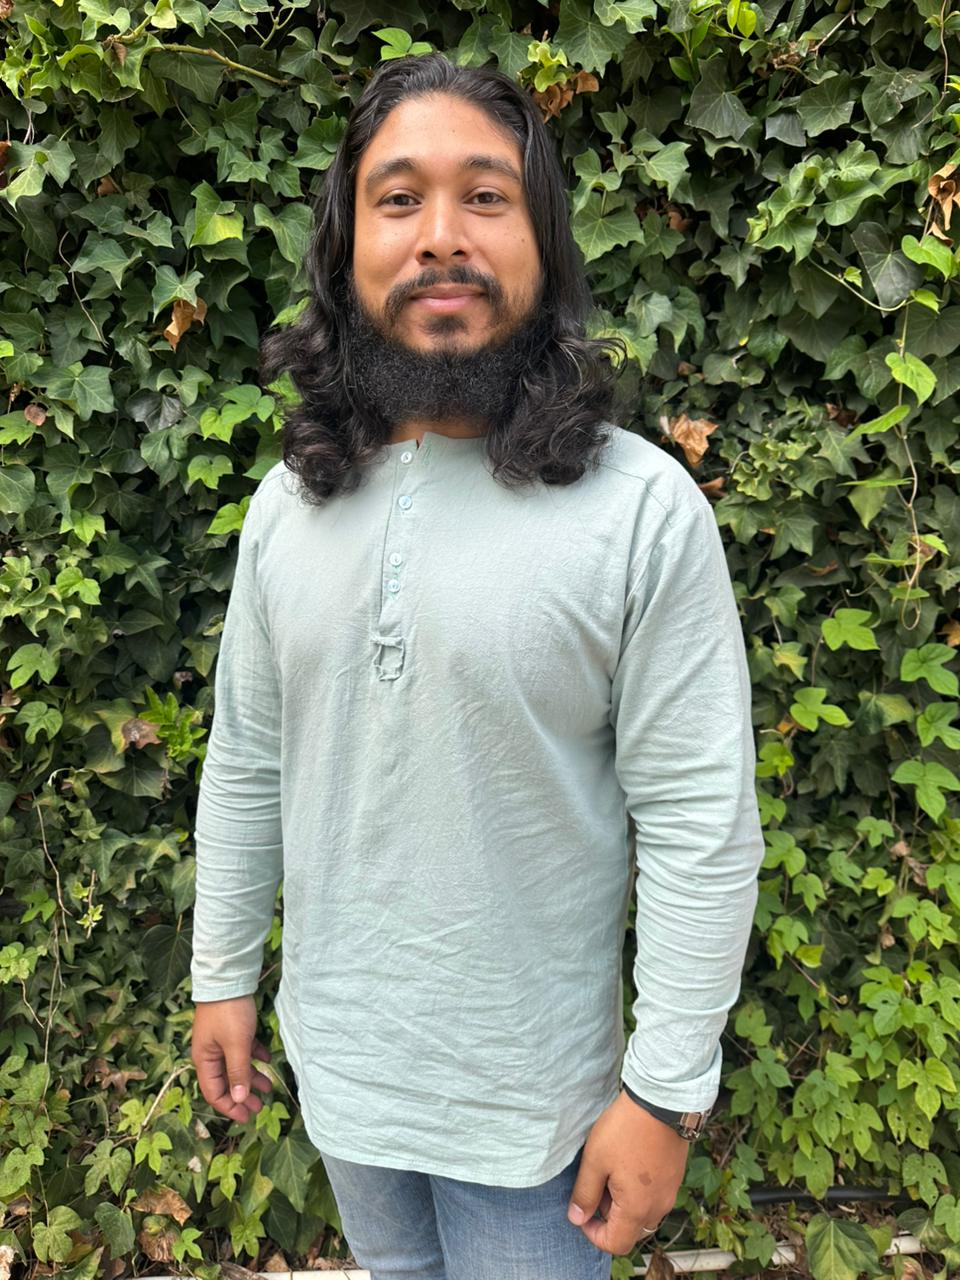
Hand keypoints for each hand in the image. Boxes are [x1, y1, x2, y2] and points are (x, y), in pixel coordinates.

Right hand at [190, 995, 273, 1123]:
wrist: (228, 979)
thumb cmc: (229, 1013)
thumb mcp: (236, 1045)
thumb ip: (238, 1073)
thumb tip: (239, 1100)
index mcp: (205, 1061)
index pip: (214, 1093)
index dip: (230, 1107)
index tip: (248, 1116)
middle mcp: (210, 1053)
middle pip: (226, 1082)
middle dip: (243, 1096)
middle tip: (260, 1107)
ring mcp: (221, 1041)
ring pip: (236, 1066)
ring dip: (251, 1077)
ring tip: (269, 1087)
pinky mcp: (232, 1029)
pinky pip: (243, 1050)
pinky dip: (254, 1057)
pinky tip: (267, 1058)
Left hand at [567, 1089, 689, 1256]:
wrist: (661, 1102)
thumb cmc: (625, 1129)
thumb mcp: (595, 1160)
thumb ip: (585, 1193)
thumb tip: (577, 1218)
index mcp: (637, 1209)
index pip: (616, 1244)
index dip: (593, 1234)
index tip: (583, 1211)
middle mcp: (658, 1207)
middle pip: (630, 1231)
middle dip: (608, 1217)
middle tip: (596, 1186)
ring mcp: (670, 1192)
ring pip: (643, 1214)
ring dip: (623, 1204)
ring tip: (610, 1171)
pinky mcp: (674, 1177)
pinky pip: (654, 1197)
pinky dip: (638, 1192)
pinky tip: (627, 1163)